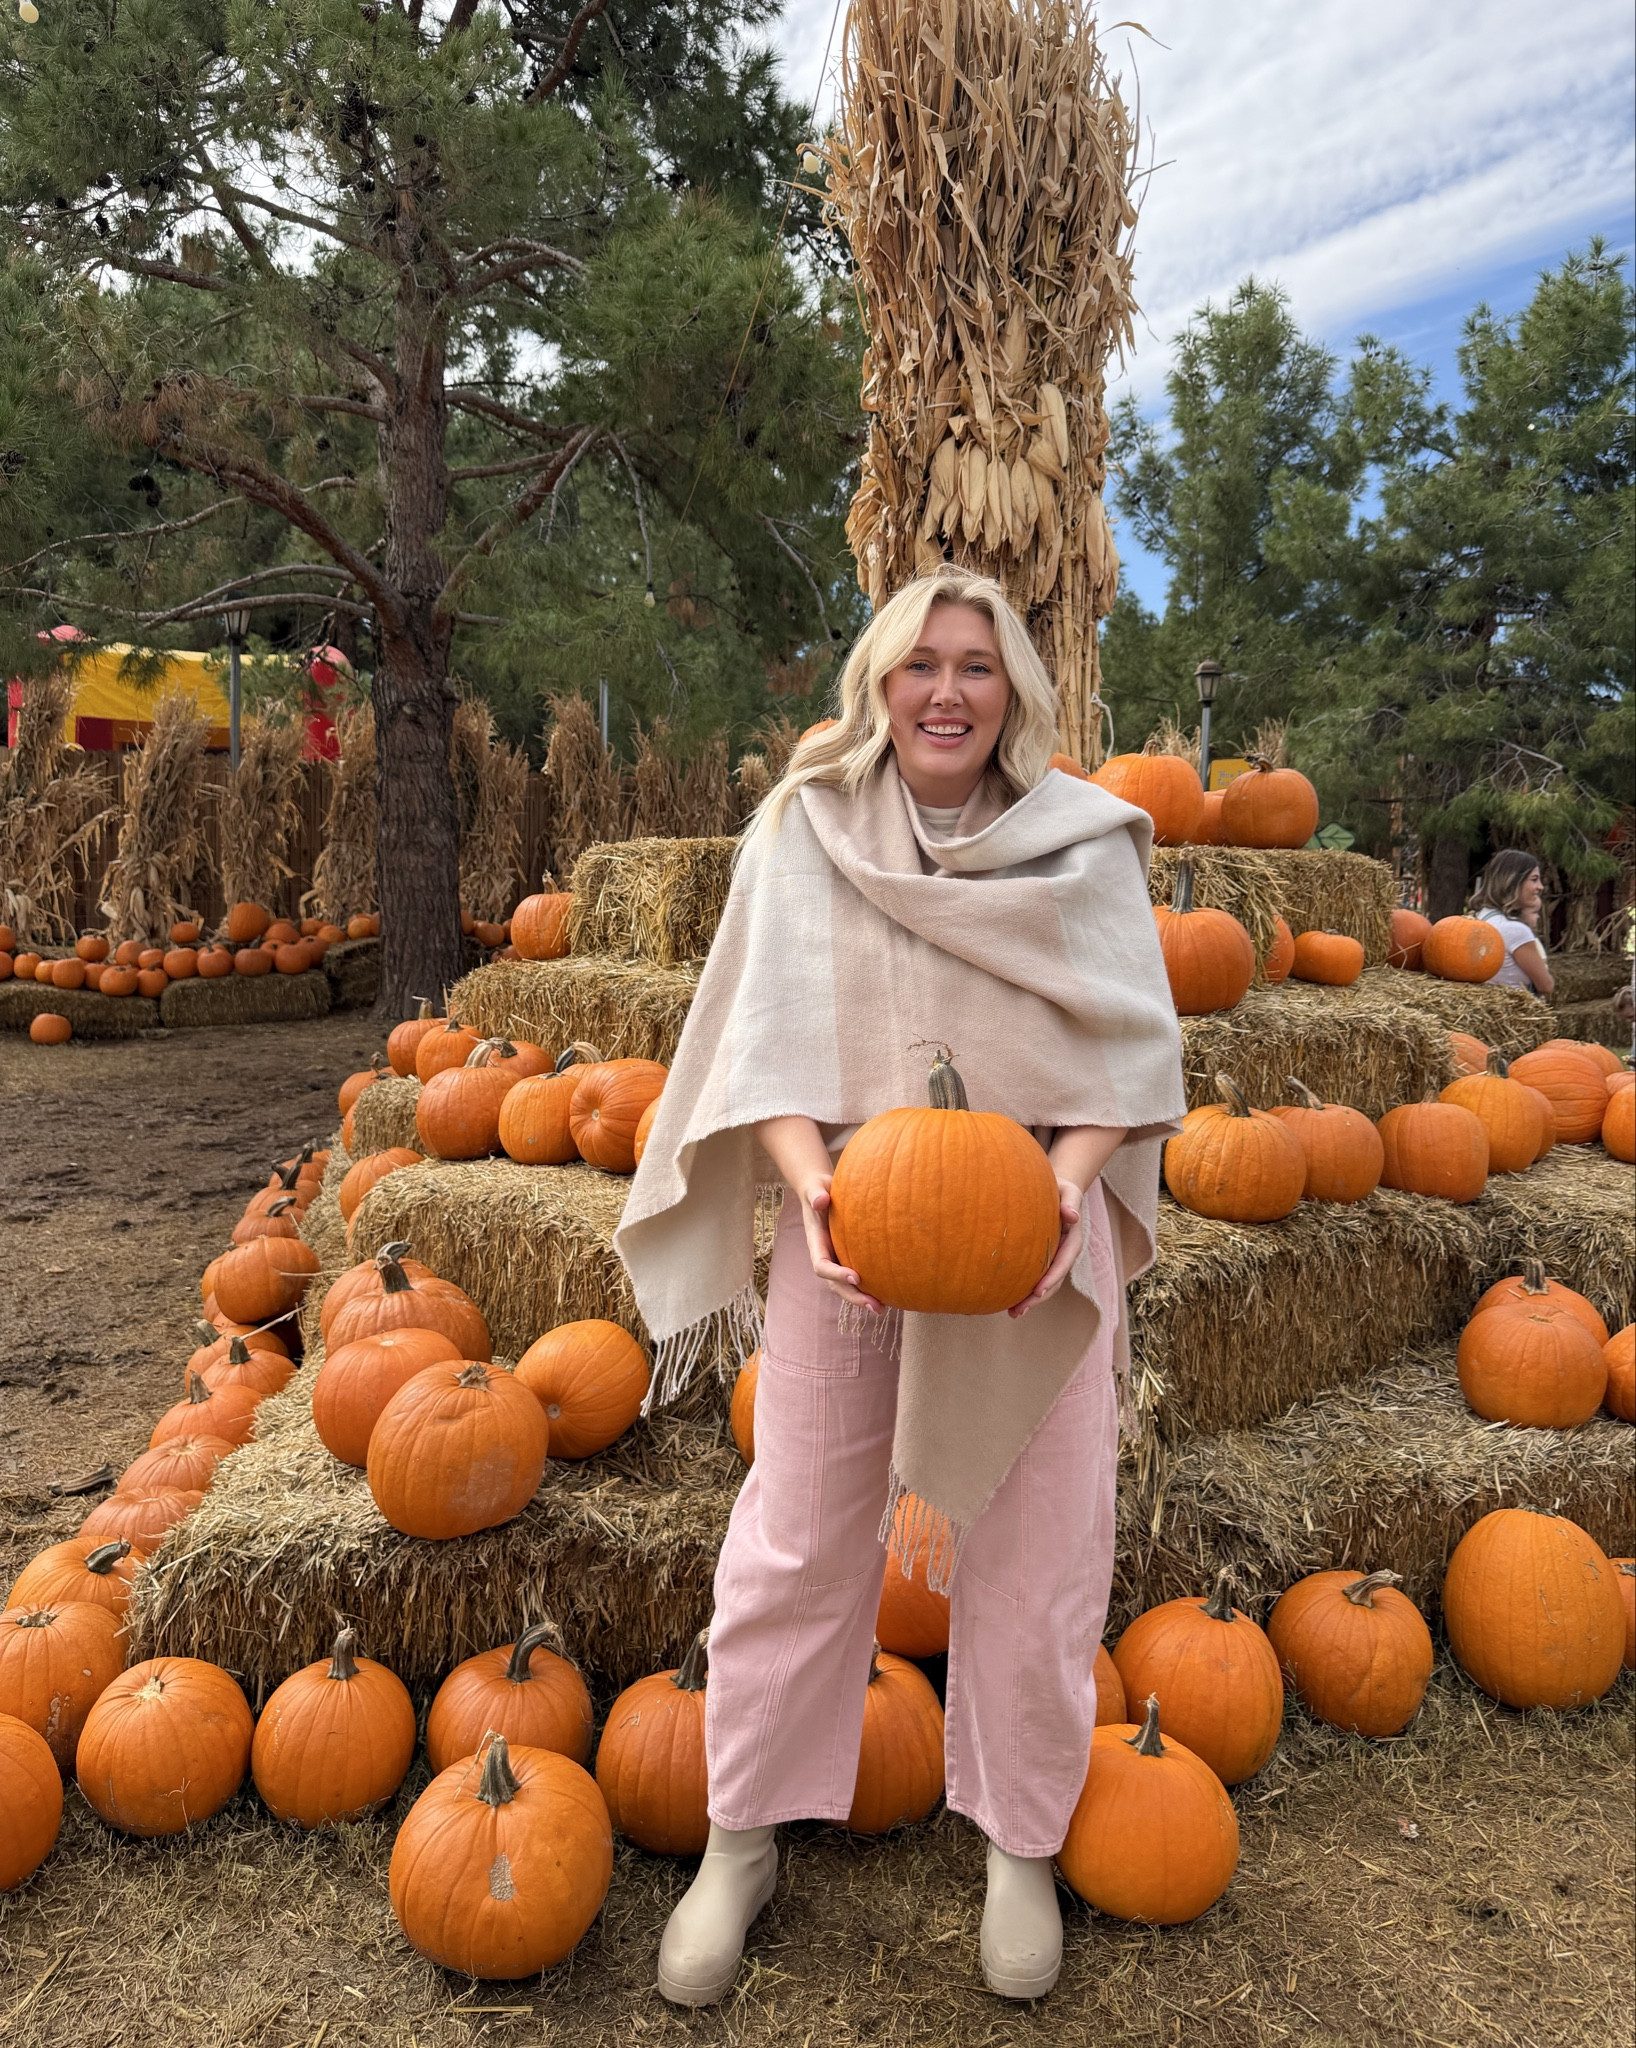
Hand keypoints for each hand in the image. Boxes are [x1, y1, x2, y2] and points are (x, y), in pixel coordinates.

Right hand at [799, 1176, 883, 1312]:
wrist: (821, 1193)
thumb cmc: (819, 1189)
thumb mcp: (816, 1188)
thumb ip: (816, 1194)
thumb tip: (820, 1201)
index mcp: (816, 1243)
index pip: (822, 1265)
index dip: (836, 1274)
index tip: (855, 1276)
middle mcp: (825, 1256)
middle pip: (835, 1284)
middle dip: (853, 1296)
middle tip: (875, 1305)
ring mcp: (836, 1259)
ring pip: (846, 1286)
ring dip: (862, 1299)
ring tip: (882, 1309)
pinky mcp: (848, 1258)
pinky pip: (856, 1278)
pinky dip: (869, 1288)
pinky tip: (888, 1294)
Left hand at [1008, 1177, 1083, 1318]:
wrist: (1055, 1188)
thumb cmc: (1060, 1188)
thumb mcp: (1068, 1191)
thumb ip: (1070, 1203)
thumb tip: (1072, 1217)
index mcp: (1072, 1241)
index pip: (1063, 1263)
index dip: (1051, 1279)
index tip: (1038, 1292)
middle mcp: (1063, 1254)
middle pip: (1053, 1281)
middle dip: (1037, 1298)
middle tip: (1018, 1311)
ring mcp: (1052, 1258)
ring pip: (1043, 1284)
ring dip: (1030, 1301)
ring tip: (1013, 1313)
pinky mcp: (1041, 1258)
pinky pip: (1033, 1276)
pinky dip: (1022, 1289)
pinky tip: (1006, 1300)